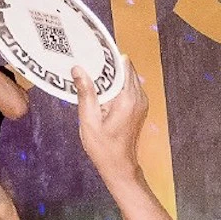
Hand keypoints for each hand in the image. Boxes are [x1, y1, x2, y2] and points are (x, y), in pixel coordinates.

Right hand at [75, 56, 146, 187]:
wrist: (119, 166)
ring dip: (111, 77)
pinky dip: (115, 86)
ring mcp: (142, 102)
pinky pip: (128, 88)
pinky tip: (100, 92)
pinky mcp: (139, 107)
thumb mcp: (89, 120)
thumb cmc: (103, 147)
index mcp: (128, 98)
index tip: (92, 53)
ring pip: (127, 78)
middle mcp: (139, 96)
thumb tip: (78, 69)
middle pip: (125, 69)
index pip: (123, 65)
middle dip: (108, 66)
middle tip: (87, 64)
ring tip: (91, 78)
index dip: (108, 58)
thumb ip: (85, 93)